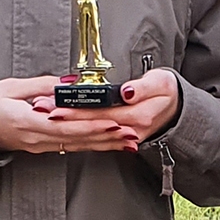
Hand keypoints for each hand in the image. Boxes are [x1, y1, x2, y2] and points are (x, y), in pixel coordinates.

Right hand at [0, 76, 139, 154]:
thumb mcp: (11, 87)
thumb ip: (42, 85)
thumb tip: (68, 83)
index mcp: (26, 121)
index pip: (64, 126)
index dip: (90, 126)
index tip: (112, 122)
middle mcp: (34, 138)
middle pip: (76, 140)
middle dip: (106, 137)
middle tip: (131, 134)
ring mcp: (37, 145)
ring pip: (76, 146)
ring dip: (103, 144)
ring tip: (127, 142)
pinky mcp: (39, 146)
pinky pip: (69, 147)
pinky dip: (90, 145)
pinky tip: (106, 145)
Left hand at [36, 67, 180, 143]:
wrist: (178, 108)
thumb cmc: (168, 91)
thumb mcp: (160, 82)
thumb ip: (142, 88)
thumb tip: (126, 92)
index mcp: (137, 116)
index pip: (100, 114)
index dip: (76, 110)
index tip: (57, 105)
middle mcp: (129, 130)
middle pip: (90, 124)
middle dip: (63, 117)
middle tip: (40, 108)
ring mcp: (124, 136)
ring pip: (89, 132)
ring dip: (66, 125)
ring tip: (44, 114)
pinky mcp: (120, 137)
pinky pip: (95, 136)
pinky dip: (77, 132)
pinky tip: (62, 129)